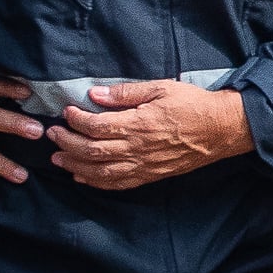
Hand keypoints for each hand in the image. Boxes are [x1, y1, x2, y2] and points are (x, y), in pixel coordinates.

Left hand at [47, 79, 249, 189]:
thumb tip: (95, 95)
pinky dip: (96, 182)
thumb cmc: (191, 104)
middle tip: (53, 135)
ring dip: (75, 166)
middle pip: (93, 150)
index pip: (97, 126)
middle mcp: (138, 148)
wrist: (219, 130)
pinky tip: (82, 177)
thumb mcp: (160, 88)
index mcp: (139, 124)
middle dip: (68, 143)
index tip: (66, 111)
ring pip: (100, 171)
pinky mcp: (149, 175)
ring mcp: (143, 165)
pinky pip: (118, 184)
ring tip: (58, 159)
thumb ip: (126, 93)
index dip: (76, 120)